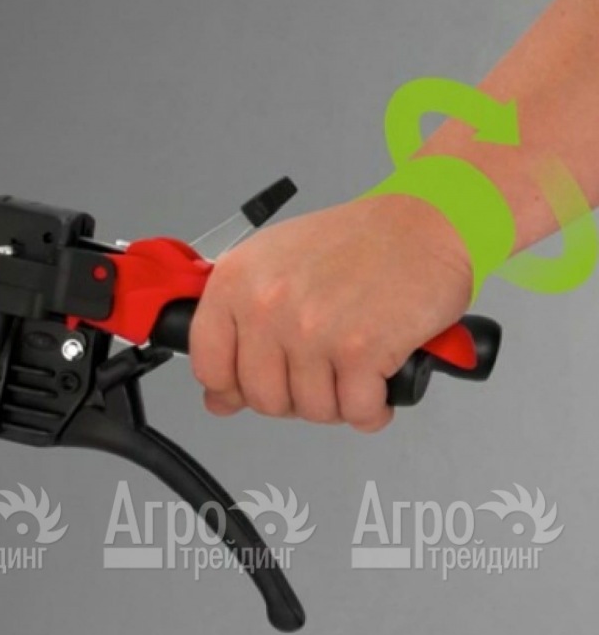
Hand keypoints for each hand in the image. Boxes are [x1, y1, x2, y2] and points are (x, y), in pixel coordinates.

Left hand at [189, 195, 473, 431]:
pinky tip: (377, 382)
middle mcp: (267, 305)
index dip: (232, 386)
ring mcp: (313, 329)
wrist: (425, 222)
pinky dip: (372, 408)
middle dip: (293, 397)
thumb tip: (219, 397)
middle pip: (261, 397)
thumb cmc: (354, 242)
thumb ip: (239, 329)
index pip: (208, 366)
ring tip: (350, 367)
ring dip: (337, 402)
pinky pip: (358, 412)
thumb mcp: (274, 267)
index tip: (252, 384)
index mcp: (235, 281)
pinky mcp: (361, 350)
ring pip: (311, 410)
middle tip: (318, 371)